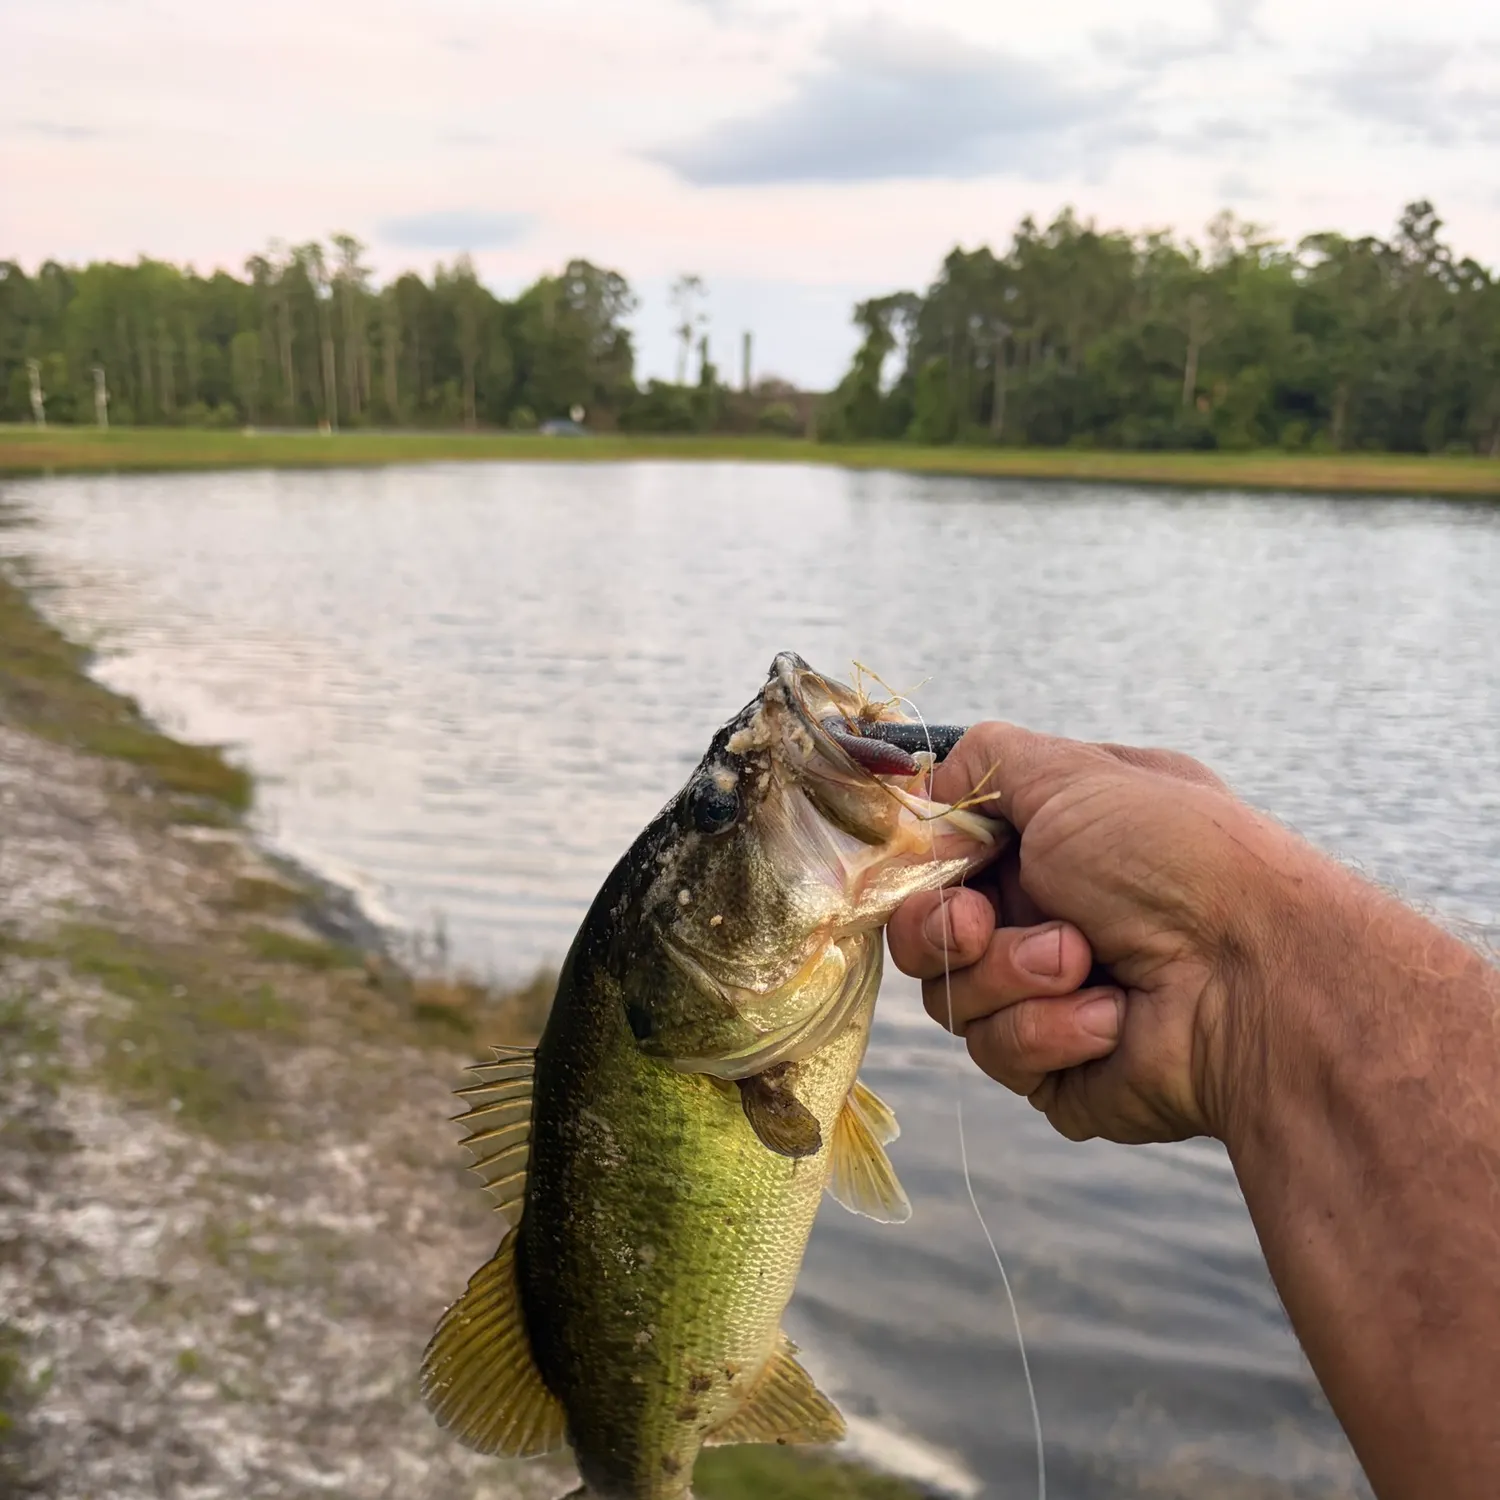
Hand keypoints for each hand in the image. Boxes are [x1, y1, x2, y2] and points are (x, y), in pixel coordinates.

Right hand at [889, 722, 1305, 1144]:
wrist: (1257, 978)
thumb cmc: (1175, 858)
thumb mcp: (1075, 774)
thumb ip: (984, 761)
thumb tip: (926, 786)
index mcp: (1052, 847)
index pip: (943, 862)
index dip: (924, 869)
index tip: (939, 864)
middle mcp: (1049, 917)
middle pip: (930, 934)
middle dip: (949, 928)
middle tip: (984, 924)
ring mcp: (1051, 998)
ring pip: (955, 997)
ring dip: (1013, 976)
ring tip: (1085, 962)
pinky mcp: (1059, 1070)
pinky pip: (1001, 1054)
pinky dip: (1050, 1030)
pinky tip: (1113, 1016)